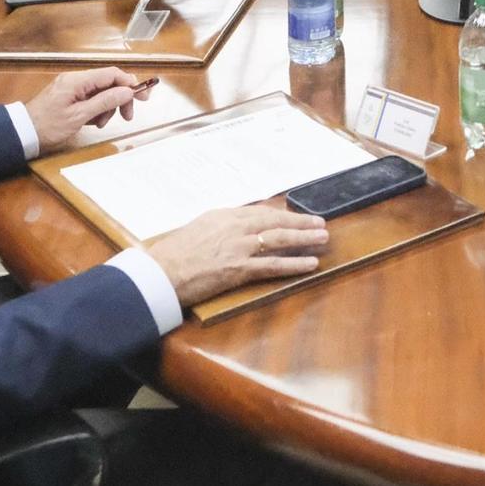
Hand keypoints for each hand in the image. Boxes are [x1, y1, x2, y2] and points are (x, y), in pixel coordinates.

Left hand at [25, 67, 145, 153]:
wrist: (22, 134)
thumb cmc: (47, 126)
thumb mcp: (79, 116)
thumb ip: (104, 102)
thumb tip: (127, 91)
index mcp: (78, 81)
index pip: (112, 74)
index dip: (130, 84)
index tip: (143, 97)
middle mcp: (76, 80)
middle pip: (108, 83)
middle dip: (120, 99)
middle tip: (127, 116)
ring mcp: (71, 88)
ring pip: (101, 92)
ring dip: (107, 108)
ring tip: (100, 124)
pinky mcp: (69, 97)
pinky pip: (90, 99)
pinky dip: (96, 110)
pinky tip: (92, 122)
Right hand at [147, 205, 328, 306]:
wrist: (161, 273)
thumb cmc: (172, 254)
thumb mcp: (197, 229)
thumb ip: (219, 226)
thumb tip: (234, 226)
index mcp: (224, 216)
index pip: (261, 212)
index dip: (282, 214)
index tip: (296, 216)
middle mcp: (235, 228)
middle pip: (276, 222)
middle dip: (300, 222)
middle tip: (320, 223)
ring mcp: (239, 248)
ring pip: (280, 240)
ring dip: (304, 239)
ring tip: (323, 238)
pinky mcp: (240, 269)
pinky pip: (273, 266)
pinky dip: (295, 264)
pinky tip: (311, 264)